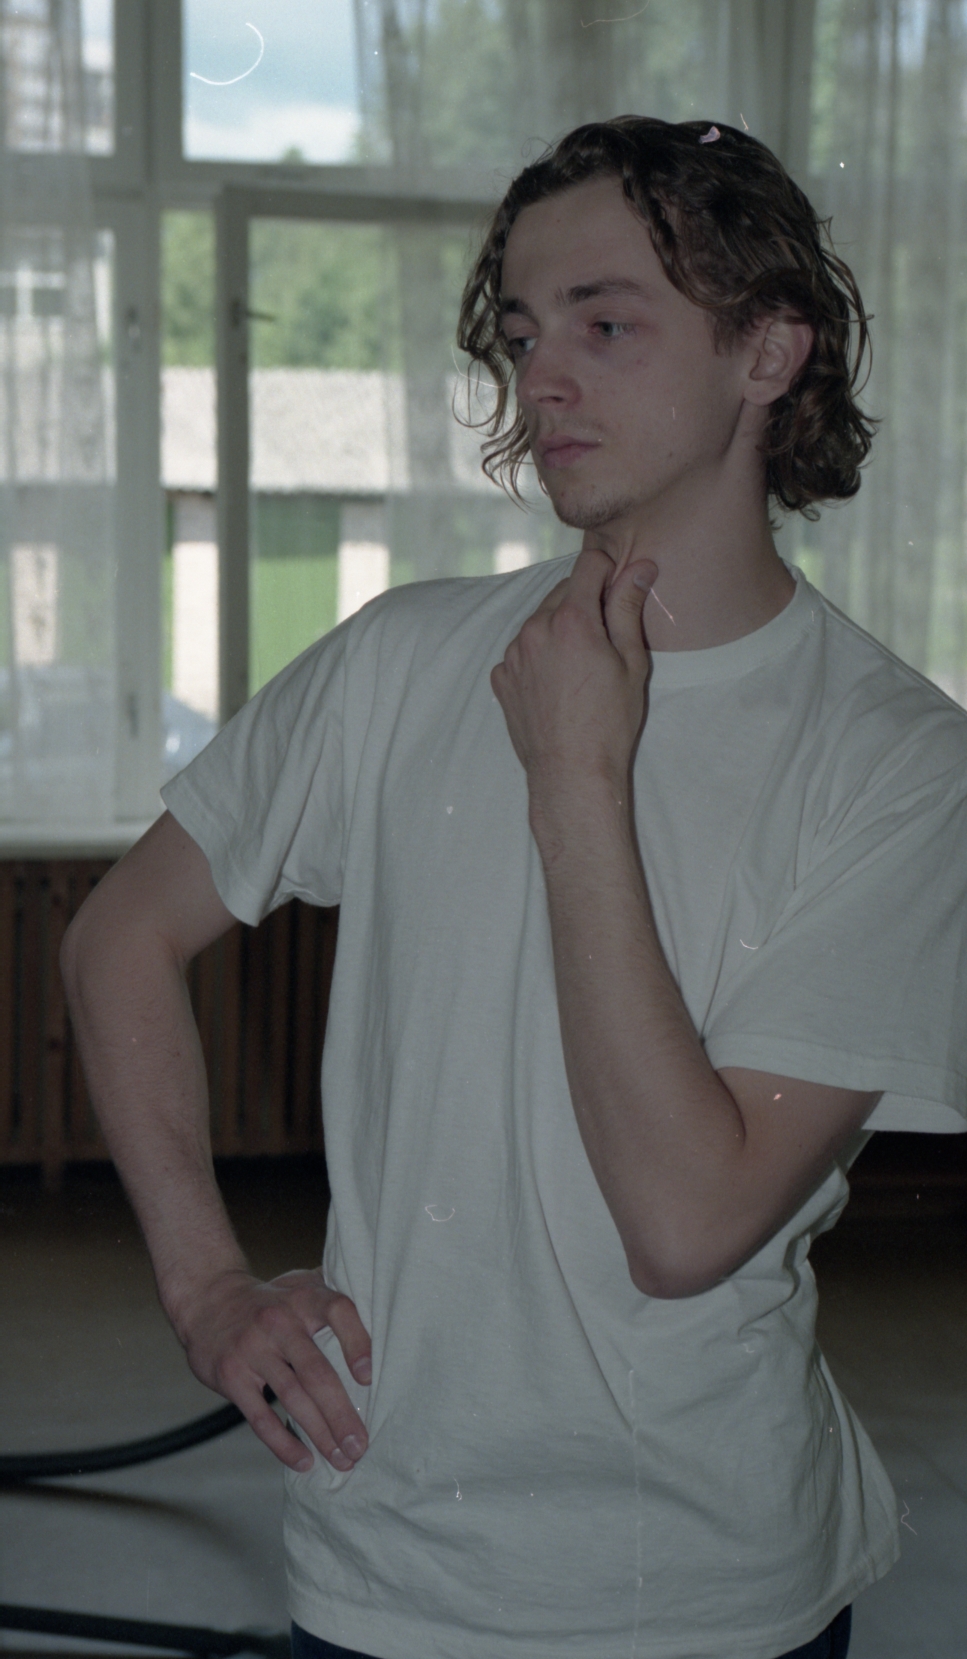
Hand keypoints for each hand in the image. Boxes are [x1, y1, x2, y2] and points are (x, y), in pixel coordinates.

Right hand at [175, 1266, 371, 1473]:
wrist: (207, 1300)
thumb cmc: (269, 1300)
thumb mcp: (299, 1285)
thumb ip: (333, 1296)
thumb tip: (385, 1313)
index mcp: (303, 1297)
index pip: (338, 1311)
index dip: (357, 1342)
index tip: (369, 1378)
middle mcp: (279, 1321)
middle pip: (317, 1371)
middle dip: (342, 1413)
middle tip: (361, 1446)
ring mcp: (253, 1349)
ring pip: (293, 1397)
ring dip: (320, 1433)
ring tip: (342, 1459)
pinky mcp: (231, 1376)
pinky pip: (260, 1416)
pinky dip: (283, 1443)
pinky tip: (304, 1461)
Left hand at [491, 547, 656, 791]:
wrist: (572, 773)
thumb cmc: (610, 722)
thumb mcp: (631, 661)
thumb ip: (629, 607)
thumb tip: (640, 567)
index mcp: (570, 620)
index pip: (588, 565)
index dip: (608, 573)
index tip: (617, 592)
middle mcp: (535, 629)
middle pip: (562, 592)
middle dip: (584, 605)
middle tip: (604, 642)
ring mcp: (513, 654)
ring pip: (539, 621)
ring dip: (558, 631)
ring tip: (579, 670)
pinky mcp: (501, 677)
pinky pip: (522, 652)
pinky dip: (539, 657)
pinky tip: (557, 686)